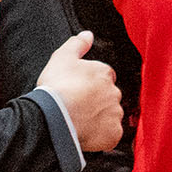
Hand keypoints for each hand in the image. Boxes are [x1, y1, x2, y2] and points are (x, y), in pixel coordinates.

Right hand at [39, 32, 121, 154]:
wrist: (55, 117)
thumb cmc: (57, 86)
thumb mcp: (62, 57)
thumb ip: (77, 44)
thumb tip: (88, 34)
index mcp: (104, 72)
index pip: (104, 76)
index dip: (91, 84)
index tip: (79, 90)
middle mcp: (115, 92)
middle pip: (109, 97)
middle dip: (97, 101)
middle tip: (78, 107)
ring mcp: (115, 114)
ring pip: (111, 116)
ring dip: (100, 119)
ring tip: (81, 122)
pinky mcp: (114, 134)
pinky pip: (111, 135)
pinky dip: (102, 137)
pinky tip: (87, 134)